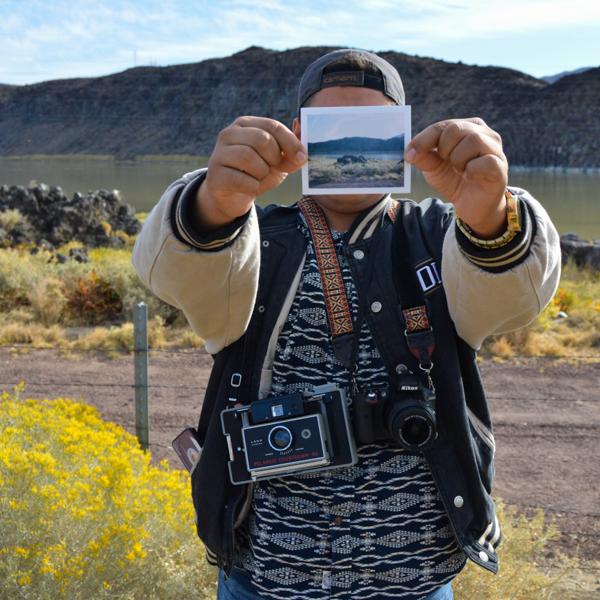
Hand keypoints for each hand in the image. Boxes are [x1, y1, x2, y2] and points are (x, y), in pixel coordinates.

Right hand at [197, 116, 306, 229]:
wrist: (233, 196)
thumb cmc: (256, 173)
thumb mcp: (277, 161)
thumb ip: (290, 151)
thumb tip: (302, 138)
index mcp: (245, 124)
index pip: (272, 126)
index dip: (291, 142)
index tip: (302, 157)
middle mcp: (229, 134)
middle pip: (261, 139)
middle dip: (274, 158)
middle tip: (273, 169)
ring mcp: (219, 153)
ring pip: (248, 157)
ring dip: (262, 172)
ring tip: (259, 177)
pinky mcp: (215, 174)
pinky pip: (240, 179)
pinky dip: (252, 186)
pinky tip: (251, 188)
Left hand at [405, 118, 507, 237]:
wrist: (472, 206)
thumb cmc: (455, 180)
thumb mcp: (434, 168)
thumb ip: (423, 157)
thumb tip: (409, 152)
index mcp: (467, 128)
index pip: (443, 126)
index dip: (424, 139)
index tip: (410, 154)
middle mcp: (485, 134)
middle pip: (456, 129)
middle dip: (443, 149)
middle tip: (445, 163)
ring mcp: (495, 150)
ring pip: (473, 140)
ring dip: (458, 159)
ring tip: (459, 170)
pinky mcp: (500, 168)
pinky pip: (485, 161)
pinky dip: (471, 170)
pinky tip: (469, 176)